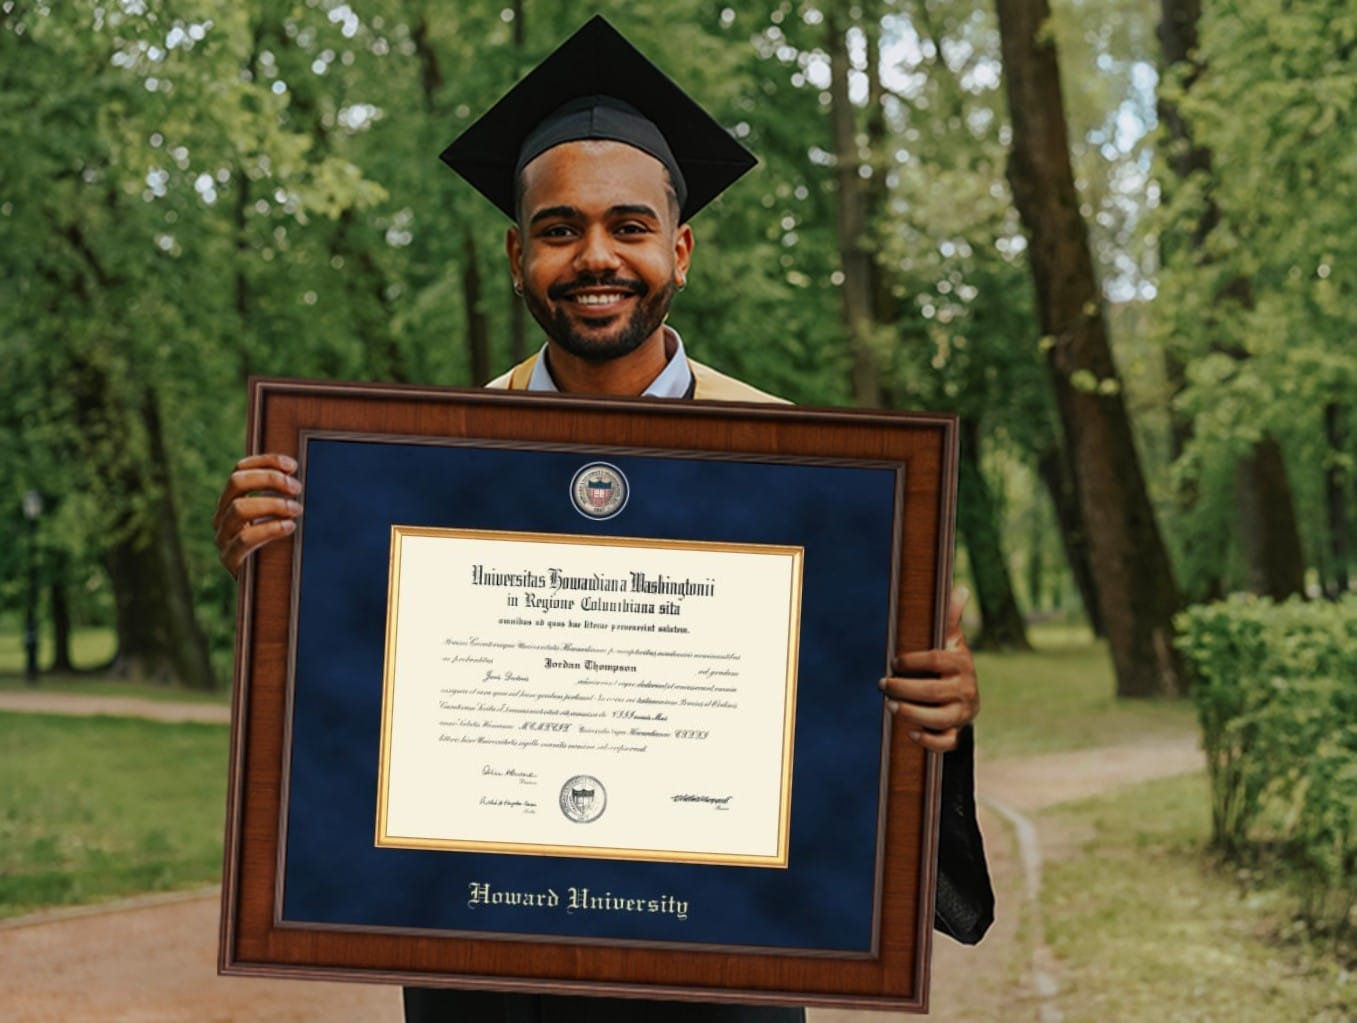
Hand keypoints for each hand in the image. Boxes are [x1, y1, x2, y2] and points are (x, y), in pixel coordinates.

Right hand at [212, 453, 302, 577]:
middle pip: (237, 482)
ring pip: (239, 508)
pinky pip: (245, 539)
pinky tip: (290, 527)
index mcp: (231, 500)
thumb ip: (281, 496)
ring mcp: (223, 537)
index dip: (265, 461)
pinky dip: (270, 528)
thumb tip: (301, 473)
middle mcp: (222, 515)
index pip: (240, 469)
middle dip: (270, 479)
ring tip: (297, 510)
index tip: (293, 465)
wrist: (265, 590)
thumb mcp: (276, 517)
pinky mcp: (230, 559)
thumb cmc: (276, 547)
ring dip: (273, 504)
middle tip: (297, 488)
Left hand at [880, 586, 978, 751]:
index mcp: (962, 664)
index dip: (913, 661)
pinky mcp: (957, 732)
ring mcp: (962, 713)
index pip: (937, 660)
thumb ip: (950, 617)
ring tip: (890, 707)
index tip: (895, 661)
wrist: (967, 699)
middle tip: (882, 684)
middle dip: (904, 688)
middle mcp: (966, 690)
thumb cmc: (952, 664)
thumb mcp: (952, 641)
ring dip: (912, 713)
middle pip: (933, 691)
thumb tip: (960, 588)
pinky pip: (946, 742)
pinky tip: (909, 732)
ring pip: (939, 718)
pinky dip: (928, 740)